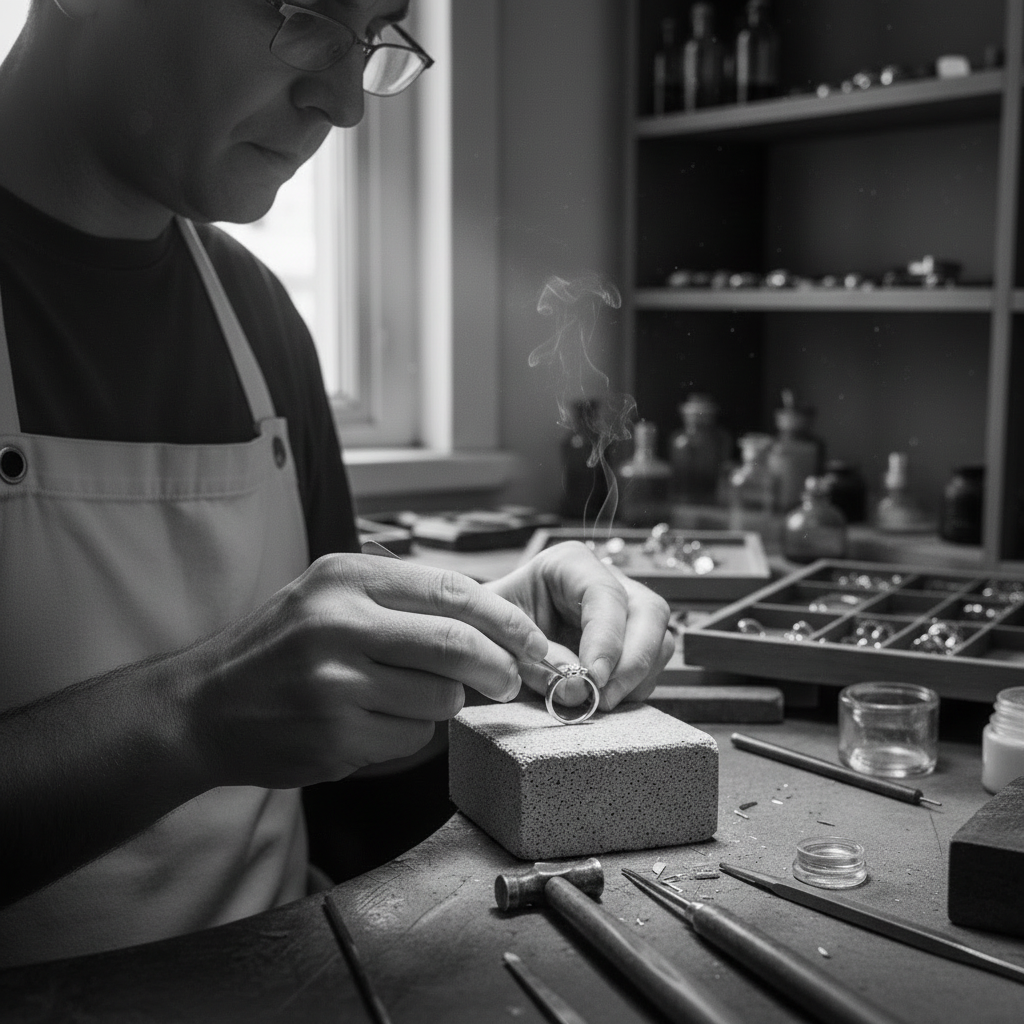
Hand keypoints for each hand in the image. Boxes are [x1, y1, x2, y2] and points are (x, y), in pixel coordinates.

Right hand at [184, 554, 548, 788]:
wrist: (206, 706)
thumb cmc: (281, 648)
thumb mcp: (329, 597)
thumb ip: (401, 600)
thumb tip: (490, 623)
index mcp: (344, 578)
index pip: (451, 590)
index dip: (504, 618)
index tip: (532, 638)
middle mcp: (338, 623)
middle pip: (456, 645)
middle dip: (499, 666)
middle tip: (511, 679)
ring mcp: (334, 683)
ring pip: (439, 699)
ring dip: (444, 705)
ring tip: (410, 698)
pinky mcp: (334, 735)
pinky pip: (411, 738)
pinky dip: (410, 734)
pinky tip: (372, 724)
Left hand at [487, 541, 673, 710]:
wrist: (488, 636)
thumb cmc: (488, 626)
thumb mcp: (495, 634)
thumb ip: (528, 658)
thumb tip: (578, 689)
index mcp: (569, 564)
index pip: (605, 593)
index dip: (606, 638)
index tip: (593, 678)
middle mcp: (606, 580)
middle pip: (649, 612)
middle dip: (633, 661)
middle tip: (604, 698)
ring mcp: (625, 610)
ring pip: (659, 640)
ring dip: (635, 679)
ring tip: (599, 704)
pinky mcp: (630, 641)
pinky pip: (652, 665)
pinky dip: (633, 688)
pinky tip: (602, 700)